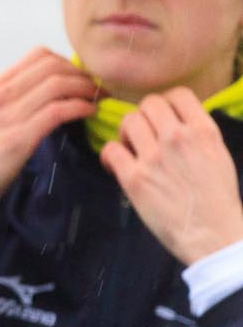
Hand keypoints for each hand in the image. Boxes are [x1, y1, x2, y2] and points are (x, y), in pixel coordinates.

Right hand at [0, 50, 99, 266]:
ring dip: (87, 89)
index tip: (81, 78)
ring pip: (59, 85)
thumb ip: (11, 102)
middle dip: (83, 74)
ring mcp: (8, 116)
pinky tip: (88, 113)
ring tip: (97, 100)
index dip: (68, 62)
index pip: (38, 55)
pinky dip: (80, 107)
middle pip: (53, 66)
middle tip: (96, 89)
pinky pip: (58, 111)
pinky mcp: (18, 139)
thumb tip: (46, 94)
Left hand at [101, 89, 242, 265]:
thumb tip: (176, 122)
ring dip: (126, 133)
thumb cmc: (216, 198)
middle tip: (143, 135)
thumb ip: (197, 134)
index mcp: (203, 130)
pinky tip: (115, 165)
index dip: (165, 103)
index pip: (178, 94)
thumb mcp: (218, 154)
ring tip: (131, 149)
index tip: (161, 117)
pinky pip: (111, 149)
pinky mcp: (134, 178)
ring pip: (128, 121)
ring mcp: (154, 157)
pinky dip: (109, 155)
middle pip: (148, 104)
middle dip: (143, 116)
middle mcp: (178, 138)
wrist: (212, 232)